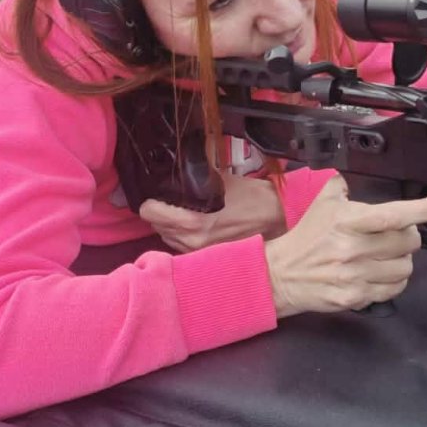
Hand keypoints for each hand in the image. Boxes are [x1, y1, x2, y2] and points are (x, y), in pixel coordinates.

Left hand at [139, 173, 287, 252]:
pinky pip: (181, 245)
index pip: (149, 213)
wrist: (276, 219)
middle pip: (156, 225)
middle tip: (173, 200)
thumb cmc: (251, 197)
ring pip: (167, 236)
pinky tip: (195, 225)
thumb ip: (192, 178)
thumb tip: (173, 170)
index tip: (159, 194)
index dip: (151, 201)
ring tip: (185, 212)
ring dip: (171, 225)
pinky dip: (183, 235)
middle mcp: (191, 241)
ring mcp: (199, 252)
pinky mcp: (206, 256)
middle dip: (161, 212)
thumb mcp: (218, 180)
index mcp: (192, 222)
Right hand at [263, 174, 426, 315]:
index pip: (395, 214)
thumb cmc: (307, 238)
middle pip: (408, 242)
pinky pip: (393, 289)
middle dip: (408, 237)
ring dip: (401, 260)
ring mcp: (356, 275)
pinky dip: (392, 281)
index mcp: (348, 221)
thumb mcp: (324, 203)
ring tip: (384, 256)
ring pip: (405, 267)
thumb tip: (363, 171)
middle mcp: (354, 249)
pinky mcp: (356, 297)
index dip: (425, 209)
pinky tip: (378, 272)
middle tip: (395, 236)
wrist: (281, 275)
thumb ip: (346, 185)